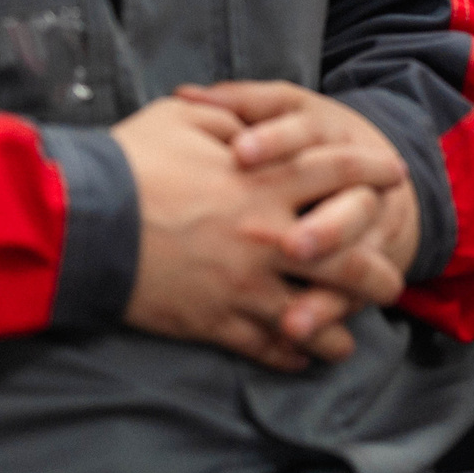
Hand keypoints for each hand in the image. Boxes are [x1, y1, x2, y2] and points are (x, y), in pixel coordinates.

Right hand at [110, 94, 396, 369]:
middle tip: (392, 279)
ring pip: (313, 314)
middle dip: (378, 271)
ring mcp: (245, 284)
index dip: (372, 171)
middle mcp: (268, 236)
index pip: (339, 172)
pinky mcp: (215, 321)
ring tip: (350, 336)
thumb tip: (259, 125)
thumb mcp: (187, 117)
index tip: (393, 176)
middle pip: (348, 258)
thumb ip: (236, 118)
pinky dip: (290, 353)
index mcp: (266, 181)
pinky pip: (265, 345)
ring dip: (339, 327)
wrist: (79, 223)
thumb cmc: (130, 162)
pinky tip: (302, 354)